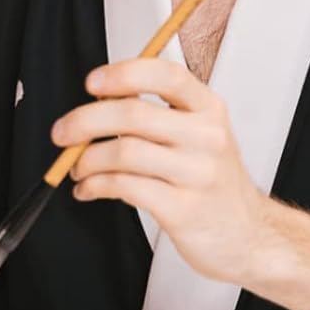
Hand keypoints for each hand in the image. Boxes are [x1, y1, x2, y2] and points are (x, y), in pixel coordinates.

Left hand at [51, 57, 271, 283]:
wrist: (247, 235)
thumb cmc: (212, 181)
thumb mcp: (200, 135)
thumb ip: (158, 113)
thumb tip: (99, 101)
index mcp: (208, 108)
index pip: (165, 75)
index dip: (123, 74)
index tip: (91, 83)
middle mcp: (207, 136)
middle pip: (133, 113)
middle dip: (85, 121)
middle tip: (62, 132)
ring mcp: (197, 173)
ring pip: (124, 152)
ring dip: (87, 159)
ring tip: (77, 168)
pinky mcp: (183, 209)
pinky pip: (125, 187)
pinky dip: (95, 185)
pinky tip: (89, 189)